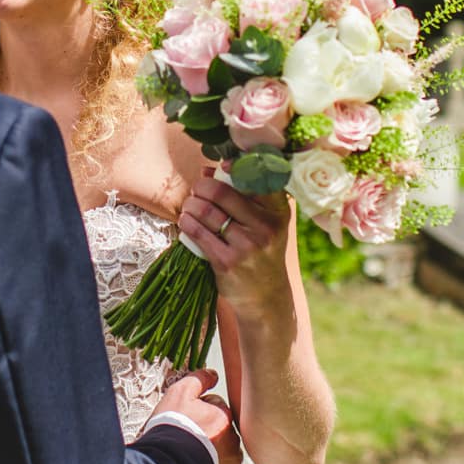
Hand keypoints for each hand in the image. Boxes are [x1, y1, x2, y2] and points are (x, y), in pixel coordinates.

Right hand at [151, 368, 249, 463]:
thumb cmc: (170, 431)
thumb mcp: (178, 394)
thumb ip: (198, 380)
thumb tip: (213, 373)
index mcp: (223, 415)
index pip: (215, 406)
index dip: (198, 410)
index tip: (186, 418)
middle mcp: (233, 438)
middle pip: (224, 430)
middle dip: (211, 432)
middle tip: (189, 439)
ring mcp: (233, 463)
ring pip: (231, 453)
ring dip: (220, 455)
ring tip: (196, 459)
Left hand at [176, 175, 292, 323]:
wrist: (266, 297)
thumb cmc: (262, 252)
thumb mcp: (266, 224)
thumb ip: (244, 195)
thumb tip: (207, 170)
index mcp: (278, 212)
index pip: (254, 179)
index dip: (232, 168)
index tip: (219, 167)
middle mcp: (265, 227)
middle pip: (223, 192)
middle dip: (202, 187)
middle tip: (197, 190)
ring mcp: (247, 246)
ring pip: (207, 212)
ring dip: (191, 204)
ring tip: (189, 205)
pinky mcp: (227, 262)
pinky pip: (199, 234)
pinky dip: (187, 223)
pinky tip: (185, 221)